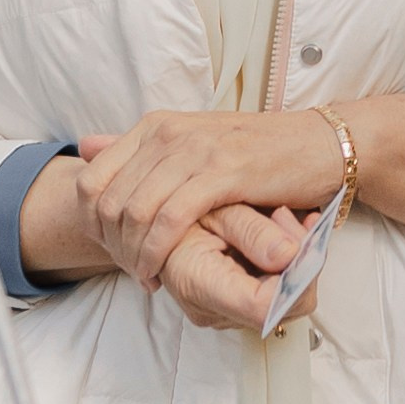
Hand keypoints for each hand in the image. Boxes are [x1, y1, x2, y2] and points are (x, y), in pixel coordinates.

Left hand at [77, 112, 345, 289]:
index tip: (109, 251)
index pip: (90, 180)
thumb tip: (84, 147)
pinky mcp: (222, 173)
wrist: (320, 146)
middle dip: (111, 248)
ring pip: (135, 213)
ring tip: (147, 277)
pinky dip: (158, 252)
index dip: (89, 225)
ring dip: (133, 255)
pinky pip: (170, 219)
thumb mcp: (193, 144)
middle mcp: (168, 134)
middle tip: (131, 272)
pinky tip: (163, 271)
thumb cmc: (259, 153)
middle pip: (107, 202)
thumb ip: (137, 148)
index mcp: (156, 127)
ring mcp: (195, 151)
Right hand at [158, 207, 320, 333]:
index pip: (262, 307)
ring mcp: (223, 315)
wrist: (157, 224)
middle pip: (282, 309)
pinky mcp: (233, 310)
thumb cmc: (183, 213)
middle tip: (296, 224)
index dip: (294, 280)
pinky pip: (276, 299)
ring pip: (286, 305)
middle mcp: (210, 310)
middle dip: (300, 267)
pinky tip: (284, 237)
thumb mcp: (219, 209)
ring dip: (296, 265)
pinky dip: (288, 269)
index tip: (307, 245)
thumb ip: (254, 232)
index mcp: (198, 283)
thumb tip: (290, 255)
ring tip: (282, 223)